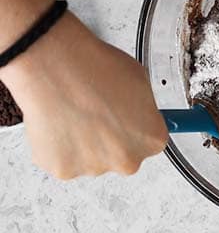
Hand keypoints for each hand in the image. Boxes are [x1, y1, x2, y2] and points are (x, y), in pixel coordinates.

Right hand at [2, 12, 166, 177]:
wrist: (51, 63)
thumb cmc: (92, 66)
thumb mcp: (139, 79)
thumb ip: (144, 107)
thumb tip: (141, 113)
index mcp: (152, 140)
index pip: (147, 142)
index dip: (131, 127)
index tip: (120, 119)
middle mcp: (128, 160)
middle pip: (121, 156)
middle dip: (108, 139)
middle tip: (91, 113)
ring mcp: (95, 168)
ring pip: (91, 159)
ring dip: (83, 143)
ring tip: (71, 112)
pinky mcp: (64, 170)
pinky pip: (63, 161)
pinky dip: (58, 146)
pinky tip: (56, 122)